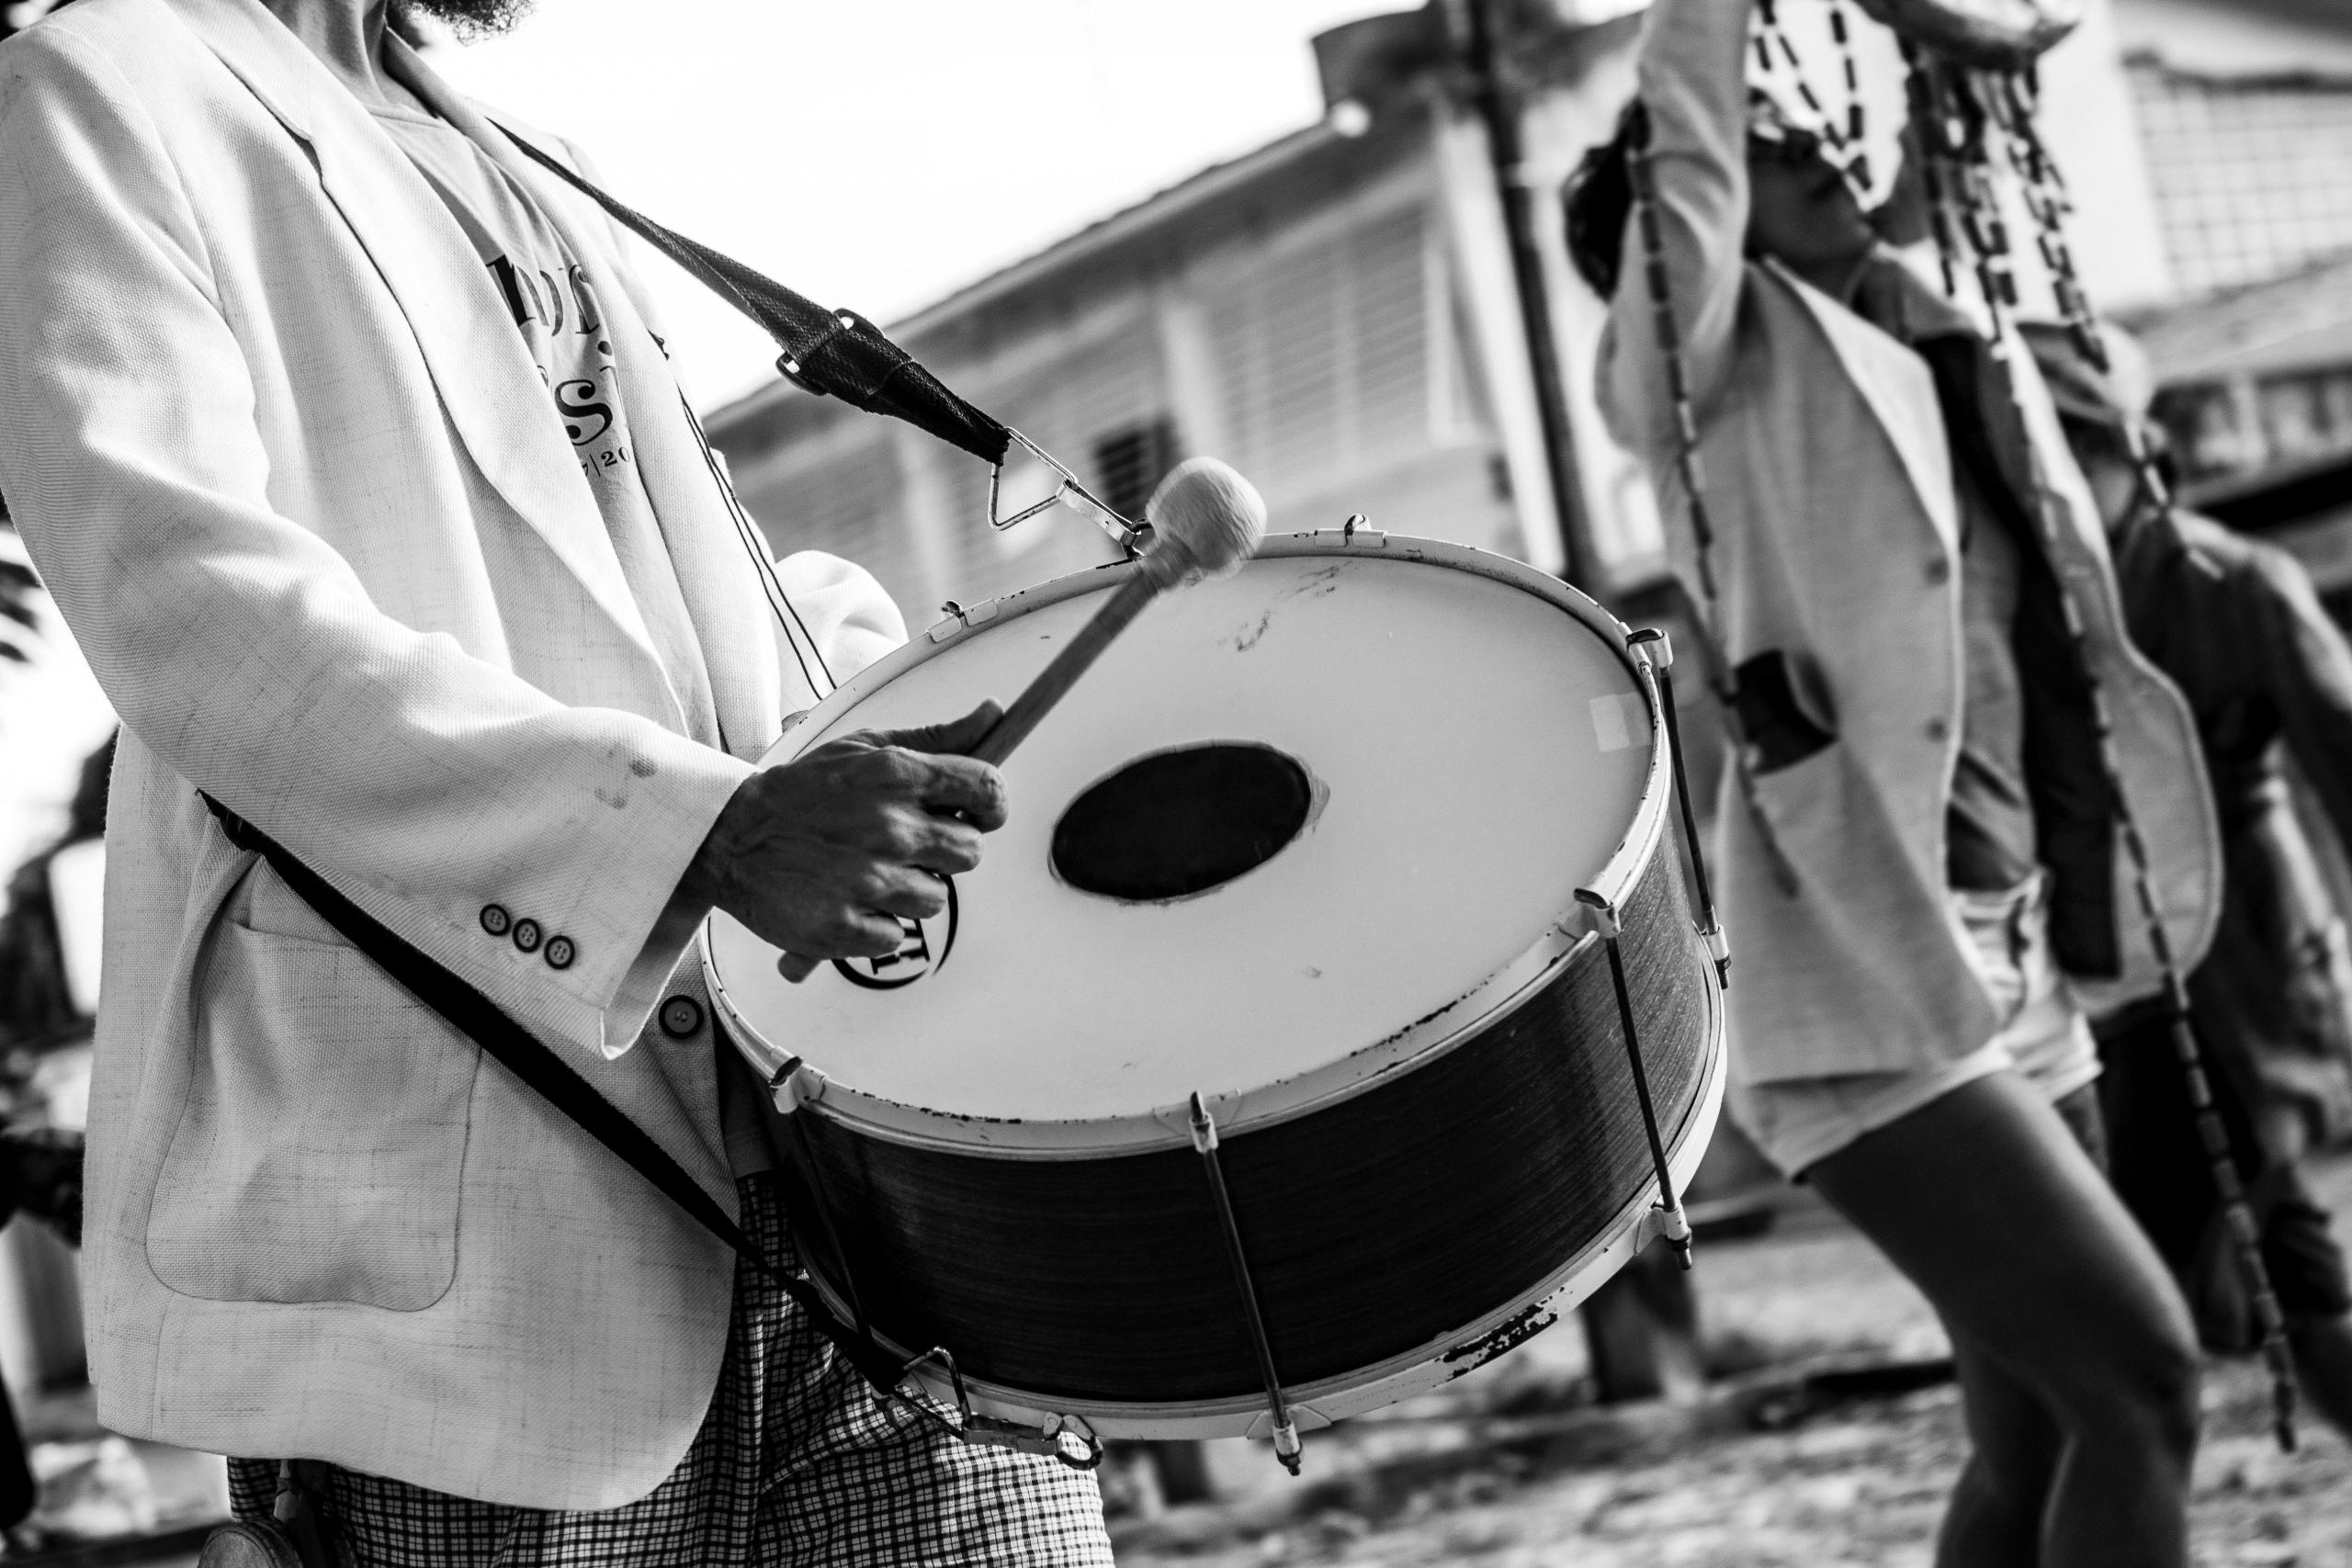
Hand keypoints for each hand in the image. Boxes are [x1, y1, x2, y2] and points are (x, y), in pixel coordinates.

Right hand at [682, 701, 1005, 965]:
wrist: (727, 838)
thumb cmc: (800, 794)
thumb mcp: (862, 749)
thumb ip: (936, 738)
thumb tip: (993, 713)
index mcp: (895, 775)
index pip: (987, 790)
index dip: (990, 806)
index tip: (976, 813)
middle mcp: (887, 827)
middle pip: (971, 853)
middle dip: (945, 851)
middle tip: (905, 845)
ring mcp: (867, 881)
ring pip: (935, 899)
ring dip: (907, 891)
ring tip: (865, 871)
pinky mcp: (845, 928)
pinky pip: (895, 936)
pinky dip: (874, 924)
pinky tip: (845, 899)